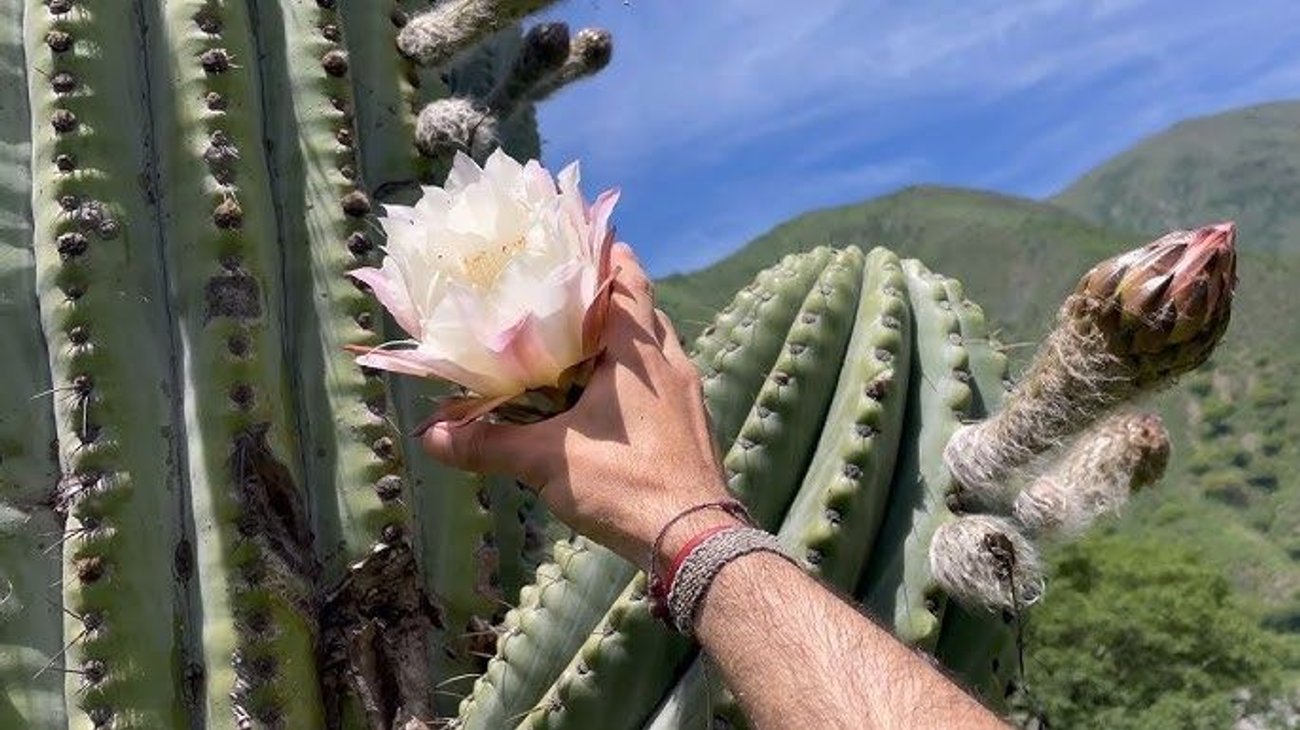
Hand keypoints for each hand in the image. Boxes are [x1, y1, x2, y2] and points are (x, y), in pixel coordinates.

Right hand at [422, 243, 737, 567]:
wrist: (695, 539)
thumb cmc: (626, 483)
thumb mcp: (547, 461)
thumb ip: (489, 444)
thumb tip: (433, 436)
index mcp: (639, 352)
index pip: (627, 280)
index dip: (603, 255)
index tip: (574, 241)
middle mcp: (670, 362)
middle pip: (641, 310)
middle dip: (605, 298)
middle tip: (563, 294)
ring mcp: (688, 395)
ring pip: (654, 350)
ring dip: (621, 342)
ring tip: (577, 346)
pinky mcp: (692, 426)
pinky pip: (662, 385)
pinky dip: (634, 380)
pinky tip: (605, 402)